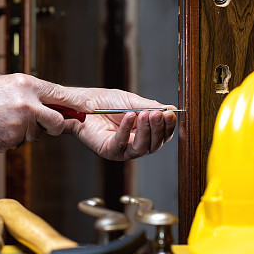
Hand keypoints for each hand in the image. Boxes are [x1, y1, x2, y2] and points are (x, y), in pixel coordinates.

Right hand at [0, 73, 87, 151]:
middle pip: (56, 121)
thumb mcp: (10, 85)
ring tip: (6, 121)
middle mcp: (27, 103)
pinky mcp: (12, 139)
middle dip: (54, 126)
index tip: (89, 108)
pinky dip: (13, 138)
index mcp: (27, 85)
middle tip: (44, 125)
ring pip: (37, 134)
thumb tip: (56, 103)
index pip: (61, 94)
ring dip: (27, 132)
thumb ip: (33, 93)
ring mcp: (20, 123)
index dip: (77, 104)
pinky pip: (21, 142)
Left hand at [62, 87, 176, 160]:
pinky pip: (122, 144)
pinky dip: (127, 130)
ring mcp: (123, 149)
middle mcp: (135, 143)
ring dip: (146, 131)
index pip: (163, 134)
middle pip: (156, 144)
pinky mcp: (109, 151)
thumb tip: (170, 110)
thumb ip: (150, 107)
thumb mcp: (132, 102)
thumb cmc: (105, 102)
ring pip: (142, 148)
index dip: (168, 125)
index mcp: (144, 132)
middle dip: (158, 128)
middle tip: (157, 114)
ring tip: (145, 115)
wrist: (82, 103)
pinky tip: (129, 116)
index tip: (170, 113)